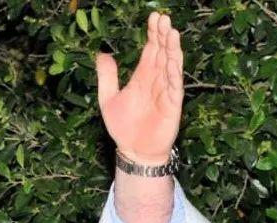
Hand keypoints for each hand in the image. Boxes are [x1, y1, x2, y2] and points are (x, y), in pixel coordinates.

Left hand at [95, 12, 183, 163]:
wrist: (133, 151)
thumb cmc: (123, 127)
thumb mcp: (108, 99)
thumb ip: (107, 77)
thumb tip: (102, 53)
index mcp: (142, 77)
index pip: (150, 50)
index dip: (152, 34)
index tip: (153, 17)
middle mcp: (156, 80)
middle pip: (162, 53)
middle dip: (163, 35)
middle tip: (163, 17)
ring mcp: (165, 91)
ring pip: (171, 65)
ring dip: (172, 49)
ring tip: (171, 31)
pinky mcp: (171, 104)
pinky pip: (174, 85)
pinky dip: (174, 72)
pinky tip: (172, 59)